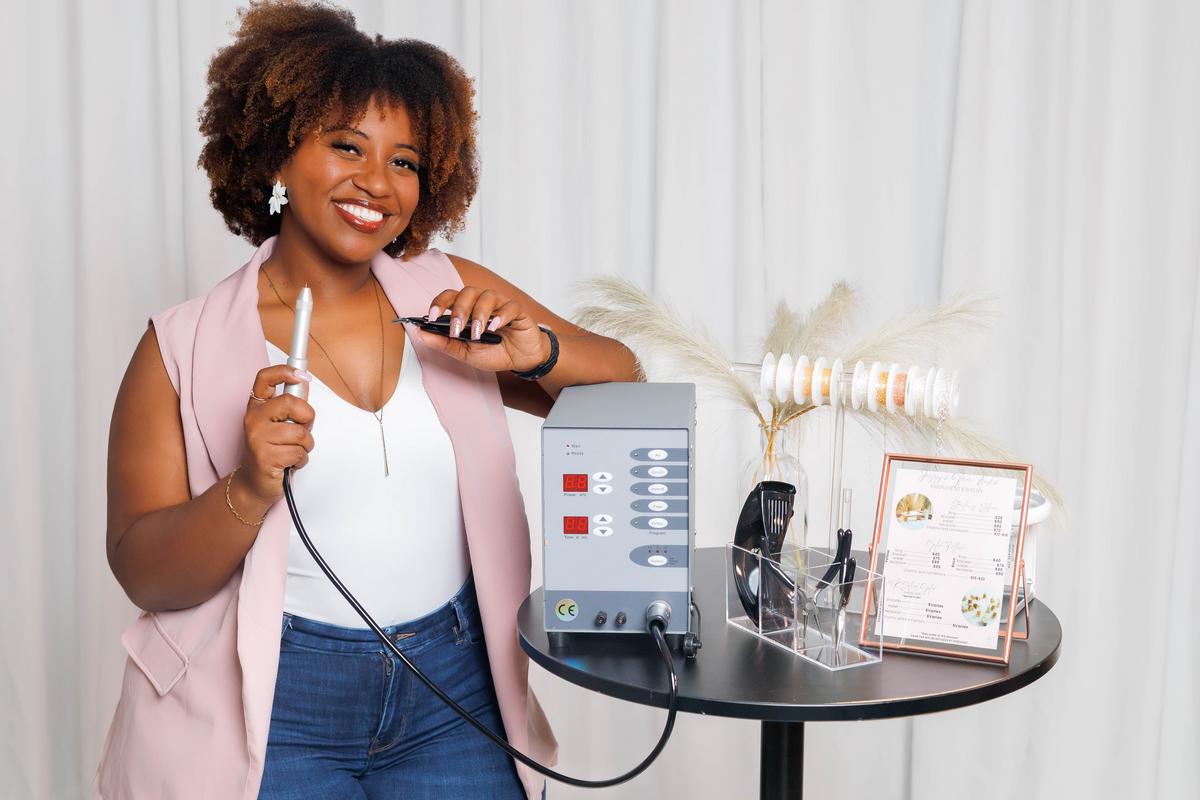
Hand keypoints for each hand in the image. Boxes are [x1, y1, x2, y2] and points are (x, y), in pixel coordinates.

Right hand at [237, 365, 315, 505]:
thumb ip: (292, 406)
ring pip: (300, 432)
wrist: (255, 484)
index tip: (302, 375)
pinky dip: (302, 460)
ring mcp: (256, 438)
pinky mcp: (264, 457)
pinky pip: (299, 452)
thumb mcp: (279, 425)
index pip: (265, 378)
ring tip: (294, 451)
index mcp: (257, 407)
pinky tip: (290, 463)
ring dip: (306, 445)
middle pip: (290, 402)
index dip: (285, 371)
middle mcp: (253, 419)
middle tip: (304, 429)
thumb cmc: (271, 452)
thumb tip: (304, 384)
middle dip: (308, 417)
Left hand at [419, 287, 551, 372]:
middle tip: (456, 330)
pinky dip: (501, 315)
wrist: (521, 360)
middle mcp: (482, 302)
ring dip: (479, 314)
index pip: (450, 296)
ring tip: (477, 333)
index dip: (439, 303)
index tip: (431, 318)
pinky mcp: (518, 310)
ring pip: (487, 296)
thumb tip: (421, 334)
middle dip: (458, 311)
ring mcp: (501, 305)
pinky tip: (496, 327)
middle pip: (467, 293)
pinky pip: (510, 306)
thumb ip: (445, 343)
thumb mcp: (466, 352)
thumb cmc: (494, 352)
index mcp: (468, 309)